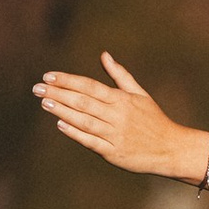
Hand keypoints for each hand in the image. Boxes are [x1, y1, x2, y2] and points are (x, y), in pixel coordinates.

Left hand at [32, 50, 197, 180]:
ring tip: (44, 102)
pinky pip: (91, 141)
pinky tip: (60, 124)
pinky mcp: (113, 153)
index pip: (90, 86)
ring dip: (62, 110)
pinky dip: (75, 132)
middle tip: (37, 88)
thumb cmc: (153, 120)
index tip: (49, 76)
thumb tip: (104, 55)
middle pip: (83, 101)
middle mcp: (117, 115)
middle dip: (58, 93)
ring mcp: (115, 135)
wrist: (171, 148)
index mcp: (122, 99)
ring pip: (84, 120)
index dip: (68, 80)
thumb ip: (120, 75)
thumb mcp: (140, 94)